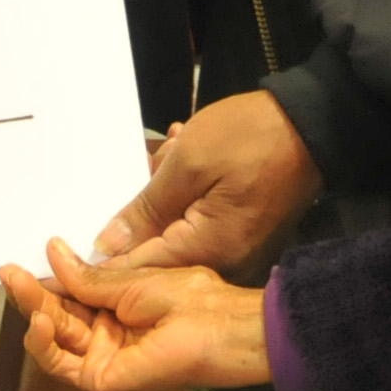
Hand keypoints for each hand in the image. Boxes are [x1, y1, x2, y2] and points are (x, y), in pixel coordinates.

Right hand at [1, 237, 273, 390]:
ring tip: (18, 287)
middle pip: (56, 315)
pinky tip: (41, 320)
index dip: (43, 283)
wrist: (218, 328)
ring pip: (54, 339)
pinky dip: (46, 344)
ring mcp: (102, 356)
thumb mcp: (131, 281)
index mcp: (115, 306)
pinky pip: (63, 365)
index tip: (18, 264)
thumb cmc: (187, 298)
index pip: (69, 295)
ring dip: (33, 314)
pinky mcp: (102, 378)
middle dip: (31, 295)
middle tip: (8, 273)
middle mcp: (105, 332)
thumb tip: (54, 252)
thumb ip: (88, 277)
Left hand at [95, 90, 324, 279]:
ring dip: (165, 190)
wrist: (318, 120)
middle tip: (150, 159)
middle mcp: (223, 260)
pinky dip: (186, 189)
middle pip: (156, 250)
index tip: (72, 242)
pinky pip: (198, 219)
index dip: (103, 256)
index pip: (139, 269)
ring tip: (173, 147)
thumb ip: (146, 209)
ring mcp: (236, 247)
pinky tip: (185, 150)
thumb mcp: (189, 164)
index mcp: (207, 250)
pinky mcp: (243, 230)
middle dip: (141, 208)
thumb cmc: (251, 136)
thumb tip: (108, 245)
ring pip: (175, 229)